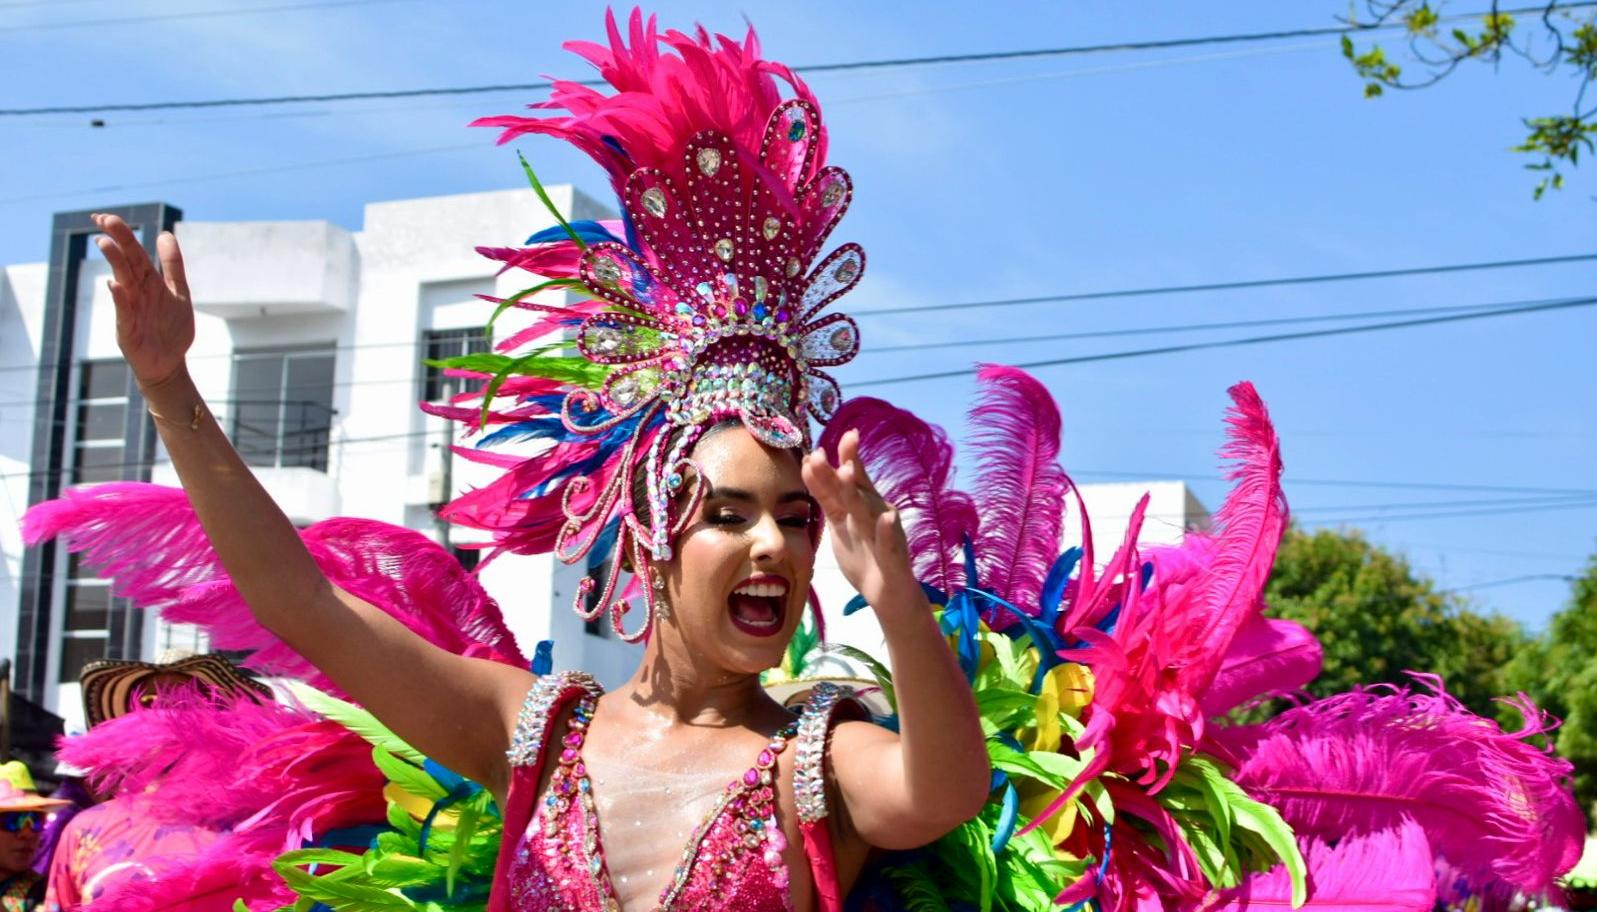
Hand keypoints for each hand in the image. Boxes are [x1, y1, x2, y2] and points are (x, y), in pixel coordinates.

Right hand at [91, 213, 193, 390]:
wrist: (169, 363)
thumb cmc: (171, 328)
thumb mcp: (178, 293)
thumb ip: (173, 265)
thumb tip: (165, 234)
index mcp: (149, 281)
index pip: (134, 252)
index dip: (123, 235)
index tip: (106, 217)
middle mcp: (137, 291)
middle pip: (126, 261)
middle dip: (116, 240)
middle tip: (103, 219)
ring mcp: (130, 309)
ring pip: (122, 280)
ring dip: (114, 262)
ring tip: (105, 242)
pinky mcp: (127, 328)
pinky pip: (123, 311)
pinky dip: (119, 298)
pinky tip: (114, 284)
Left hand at [802, 429, 923, 618]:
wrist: (886, 593)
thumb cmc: (863, 555)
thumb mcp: (838, 522)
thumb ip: (826, 494)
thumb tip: (809, 461)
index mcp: (859, 505)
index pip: (845, 480)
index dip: (833, 464)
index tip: (816, 447)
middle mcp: (873, 512)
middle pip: (856, 489)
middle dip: (842, 469)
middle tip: (822, 454)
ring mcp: (885, 532)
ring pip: (869, 511)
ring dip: (858, 492)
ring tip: (848, 472)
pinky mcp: (894, 555)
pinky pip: (890, 543)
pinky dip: (888, 532)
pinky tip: (886, 520)